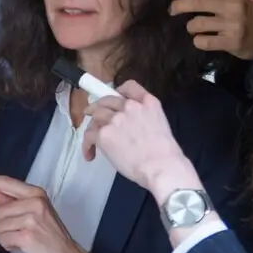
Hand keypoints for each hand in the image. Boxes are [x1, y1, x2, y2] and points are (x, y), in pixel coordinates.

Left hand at [0, 176, 91, 252]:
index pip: (4, 182)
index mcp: (35, 192)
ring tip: (25, 239)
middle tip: (24, 231)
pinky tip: (24, 247)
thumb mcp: (33, 211)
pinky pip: (2, 239)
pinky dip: (9, 246)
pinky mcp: (26, 235)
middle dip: (6, 224)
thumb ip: (10, 200)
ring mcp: (30, 218)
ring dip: (7, 236)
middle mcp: (34, 202)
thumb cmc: (49, 234)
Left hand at [82, 81, 197, 198]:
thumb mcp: (161, 125)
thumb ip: (145, 118)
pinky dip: (87, 145)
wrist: (160, 166)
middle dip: (98, 107)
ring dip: (93, 127)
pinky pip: (89, 135)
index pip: (129, 86)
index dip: (119, 90)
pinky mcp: (104, 134)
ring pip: (96, 115)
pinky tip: (90, 155)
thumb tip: (131, 127)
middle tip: (92, 114)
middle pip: (107, 100)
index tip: (114, 97)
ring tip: (92, 141)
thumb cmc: (166, 154)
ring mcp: (116, 119)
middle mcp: (130, 106)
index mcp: (148, 103)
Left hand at [164, 0, 252, 59]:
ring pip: (198, 23)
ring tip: (193, 27)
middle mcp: (234, 4)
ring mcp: (233, 24)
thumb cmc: (251, 12)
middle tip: (172, 10)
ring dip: (190, 26)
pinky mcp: (233, 42)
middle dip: (179, 5)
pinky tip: (202, 40)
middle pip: (197, 2)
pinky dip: (198, 40)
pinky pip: (205, 41)